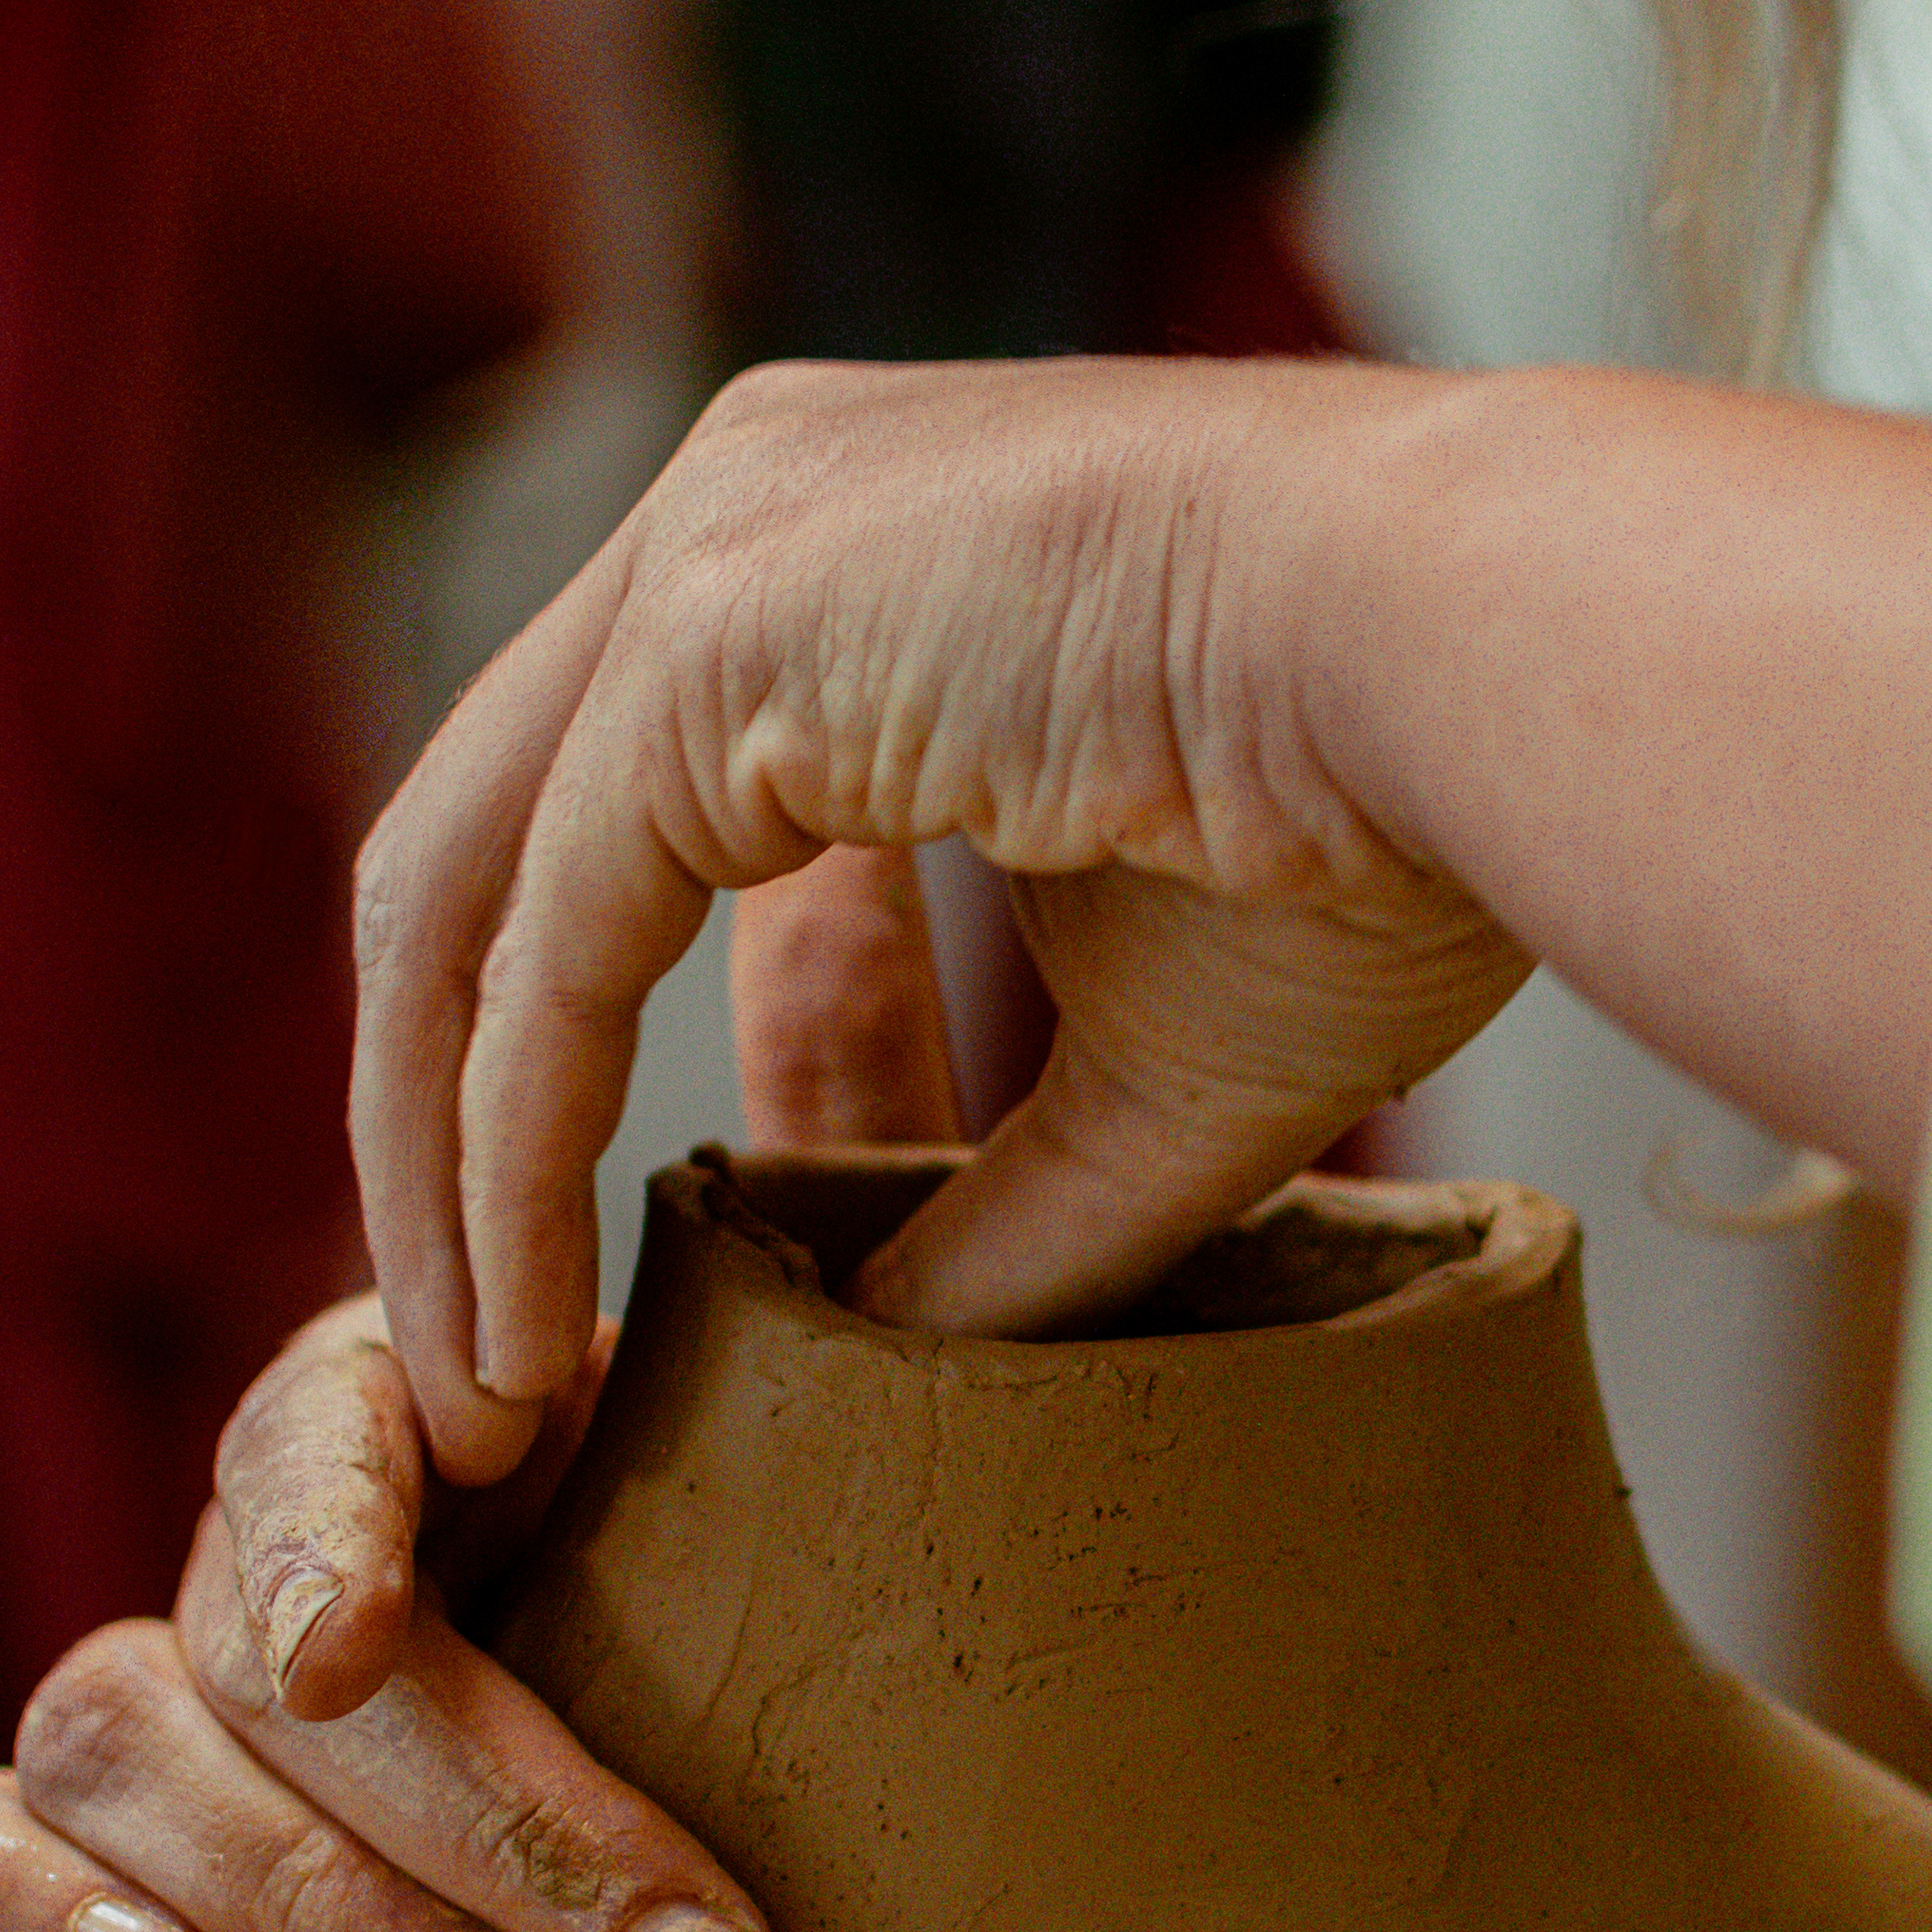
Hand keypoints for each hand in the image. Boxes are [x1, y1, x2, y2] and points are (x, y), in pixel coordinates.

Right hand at [0, 850, 977, 1931]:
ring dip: (310, 1909)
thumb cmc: (726, 1607)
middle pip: (261, 1649)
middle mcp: (242, 1550)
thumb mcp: (798, 1390)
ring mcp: (142, 1703)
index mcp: (400, 1423)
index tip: (385, 1632)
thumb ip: (822, 1152)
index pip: (315, 1428)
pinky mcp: (55, 1866)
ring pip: (118, 1749)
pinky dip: (26, 1917)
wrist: (635, 1893)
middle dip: (477, 1821)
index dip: (332, 1531)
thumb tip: (851, 871)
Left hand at [351, 352, 1529, 1479]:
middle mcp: (728, 521)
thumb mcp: (1145, 1081)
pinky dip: (511, 1159)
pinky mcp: (717, 635)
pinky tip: (524, 1330)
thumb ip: (991, 1209)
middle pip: (471, 875)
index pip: (575, 848)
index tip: (547, 1315)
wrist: (1503, 680)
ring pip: (460, 916)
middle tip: (465, 1387)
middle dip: (428, 1145)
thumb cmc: (1382, 841)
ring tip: (481, 1411)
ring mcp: (707, 553)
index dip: (527, 1093)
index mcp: (816, 571)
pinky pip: (548, 953)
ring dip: (442, 1182)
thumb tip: (879, 1348)